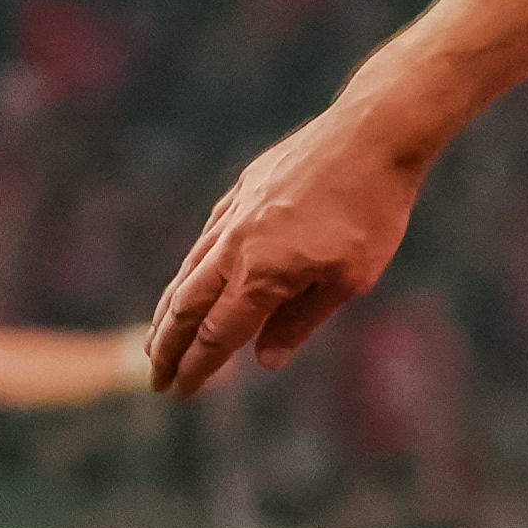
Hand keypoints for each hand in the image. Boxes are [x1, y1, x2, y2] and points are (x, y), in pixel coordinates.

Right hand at [147, 112, 428, 395]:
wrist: (371, 136)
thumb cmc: (371, 212)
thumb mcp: (348, 281)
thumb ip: (301, 322)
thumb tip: (264, 360)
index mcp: (262, 275)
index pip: (217, 335)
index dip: (196, 368)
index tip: (177, 391)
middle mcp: (236, 245)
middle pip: (187, 306)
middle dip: (166, 346)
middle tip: (156, 376)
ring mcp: (235, 214)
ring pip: (189, 270)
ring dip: (170, 310)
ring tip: (157, 337)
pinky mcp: (243, 190)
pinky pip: (206, 239)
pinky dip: (191, 268)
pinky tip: (190, 279)